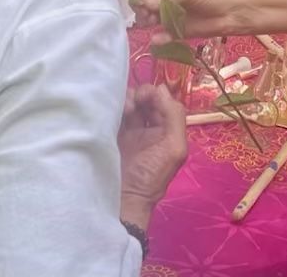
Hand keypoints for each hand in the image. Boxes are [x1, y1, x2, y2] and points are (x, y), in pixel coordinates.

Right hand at [118, 84, 187, 228]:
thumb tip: (161, 89)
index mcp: (167, 129)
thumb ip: (174, 116)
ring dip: (128, 100)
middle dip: (141, 95)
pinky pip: (114, 111)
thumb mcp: (174, 148)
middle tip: (134, 104)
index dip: (156, 94)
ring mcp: (129, 129)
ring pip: (130, 102)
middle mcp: (149, 127)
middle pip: (146, 98)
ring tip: (125, 111)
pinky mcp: (112, 132)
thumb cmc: (151, 175)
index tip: (147, 98)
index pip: (163, 101)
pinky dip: (116, 106)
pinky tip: (116, 112)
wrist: (123, 198)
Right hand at [135, 0, 244, 37]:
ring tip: (153, 25)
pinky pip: (163, 36)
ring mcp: (172, 14)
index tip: (135, 5)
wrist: (235, 12)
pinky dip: (159, 38)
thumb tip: (142, 2)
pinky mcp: (178, 31)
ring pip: (151, 20)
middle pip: (145, 3)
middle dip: (142, 10)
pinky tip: (158, 40)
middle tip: (147, 17)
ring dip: (148, 23)